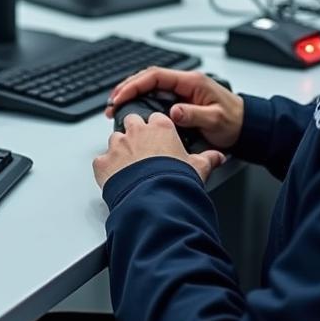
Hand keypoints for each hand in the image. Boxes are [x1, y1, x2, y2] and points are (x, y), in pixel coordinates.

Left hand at [92, 112, 225, 188]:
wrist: (155, 201)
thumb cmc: (176, 181)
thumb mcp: (198, 168)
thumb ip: (207, 159)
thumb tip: (218, 157)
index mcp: (160, 129)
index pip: (156, 119)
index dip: (158, 130)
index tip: (161, 140)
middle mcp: (136, 131)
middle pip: (132, 122)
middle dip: (135, 133)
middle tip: (143, 151)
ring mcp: (117, 145)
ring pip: (115, 140)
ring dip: (120, 150)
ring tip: (130, 168)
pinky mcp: (102, 162)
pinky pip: (101, 161)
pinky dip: (107, 169)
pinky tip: (117, 179)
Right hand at [105, 67, 244, 150]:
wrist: (248, 127)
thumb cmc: (235, 122)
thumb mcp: (216, 120)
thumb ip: (195, 115)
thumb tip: (174, 112)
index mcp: (192, 81)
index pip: (156, 76)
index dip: (135, 84)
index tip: (121, 95)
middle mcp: (185, 82)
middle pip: (148, 78)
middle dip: (127, 87)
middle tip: (111, 102)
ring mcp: (182, 90)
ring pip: (149, 85)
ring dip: (131, 92)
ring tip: (115, 104)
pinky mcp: (181, 100)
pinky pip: (155, 94)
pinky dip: (139, 99)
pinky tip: (131, 107)